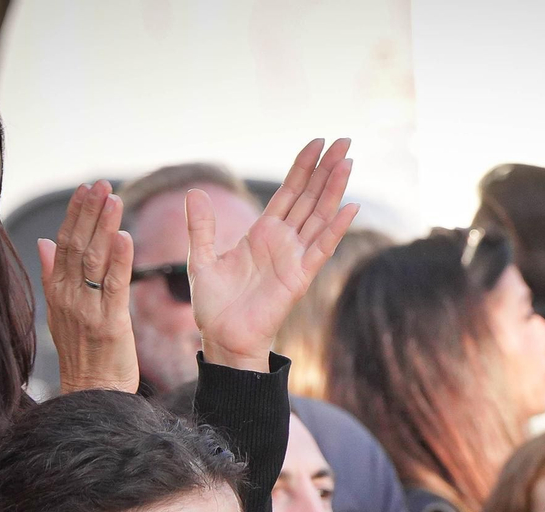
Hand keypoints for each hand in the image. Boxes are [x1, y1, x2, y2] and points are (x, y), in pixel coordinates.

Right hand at [40, 180, 139, 394]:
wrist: (92, 392)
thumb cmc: (82, 353)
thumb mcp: (59, 312)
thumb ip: (52, 274)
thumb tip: (44, 241)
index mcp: (57, 291)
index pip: (64, 243)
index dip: (75, 214)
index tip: (85, 188)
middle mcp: (68, 296)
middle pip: (77, 245)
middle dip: (88, 212)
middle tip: (101, 184)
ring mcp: (86, 309)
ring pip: (93, 259)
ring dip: (103, 226)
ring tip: (113, 198)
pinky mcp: (109, 322)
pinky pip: (113, 285)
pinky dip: (118, 259)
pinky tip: (124, 236)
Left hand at [188, 137, 358, 371]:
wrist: (223, 339)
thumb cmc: (214, 305)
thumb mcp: (200, 259)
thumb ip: (200, 227)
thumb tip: (194, 192)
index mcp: (262, 233)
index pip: (288, 192)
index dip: (302, 167)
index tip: (317, 143)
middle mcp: (283, 241)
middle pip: (310, 197)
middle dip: (326, 169)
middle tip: (344, 141)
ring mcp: (294, 258)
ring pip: (320, 217)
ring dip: (335, 190)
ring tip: (348, 162)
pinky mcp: (299, 278)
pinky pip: (321, 249)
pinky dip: (336, 229)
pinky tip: (350, 207)